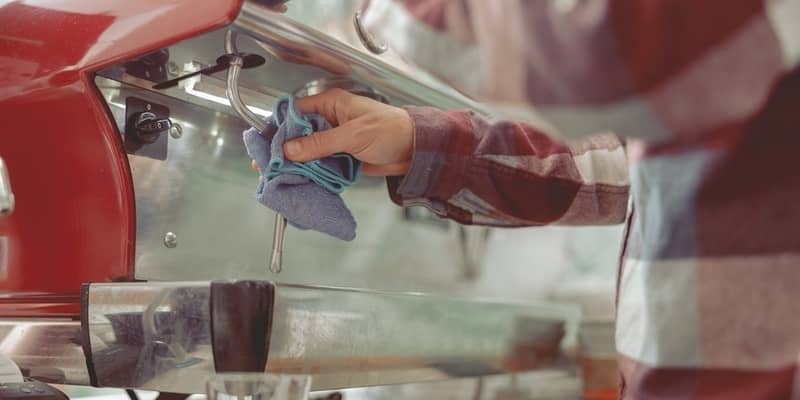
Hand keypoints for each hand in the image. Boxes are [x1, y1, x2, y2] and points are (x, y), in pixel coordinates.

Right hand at [283, 89, 413, 175]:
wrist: (414, 150)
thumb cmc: (391, 131)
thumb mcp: (353, 135)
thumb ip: (321, 143)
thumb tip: (291, 149)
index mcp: (331, 105)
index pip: (297, 112)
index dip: (282, 127)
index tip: (270, 143)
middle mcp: (329, 120)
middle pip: (299, 134)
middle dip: (286, 149)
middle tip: (271, 165)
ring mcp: (334, 140)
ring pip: (307, 152)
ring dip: (298, 163)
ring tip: (281, 175)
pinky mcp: (340, 157)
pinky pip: (320, 164)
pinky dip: (312, 172)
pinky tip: (301, 180)